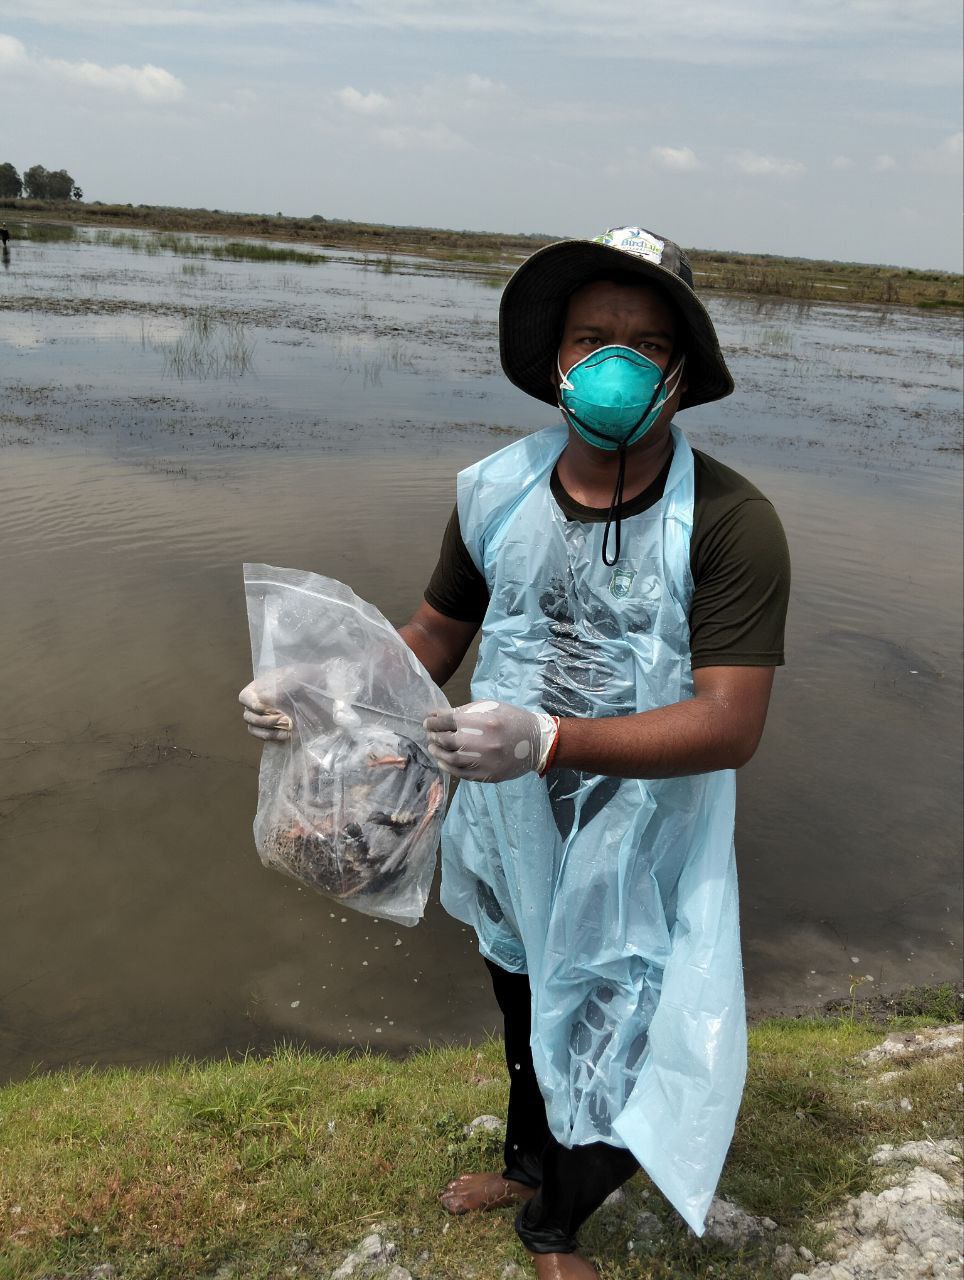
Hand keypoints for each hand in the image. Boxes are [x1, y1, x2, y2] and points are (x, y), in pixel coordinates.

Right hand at [239, 678, 292, 740]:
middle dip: (266, 721)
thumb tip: (266, 700)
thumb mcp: (289, 681)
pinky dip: (275, 737)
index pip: (244, 698)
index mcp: (254, 690)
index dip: (255, 705)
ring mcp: (258, 718)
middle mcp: (252, 705)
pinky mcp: (266, 729)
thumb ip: (278, 689)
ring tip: (288, 728)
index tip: (271, 709)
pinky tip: (288, 734)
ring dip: (270, 732)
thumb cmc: (296, 682)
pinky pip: (263, 736)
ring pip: (253, 729)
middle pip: (248, 717)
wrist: (307, 692)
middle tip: (285, 719)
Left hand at [424, 700, 557, 781]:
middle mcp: (480, 741)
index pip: (446, 721)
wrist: (536, 741)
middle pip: (446, 740)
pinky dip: (449, 767)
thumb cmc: (511, 719)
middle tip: (430, 735)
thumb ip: (464, 710)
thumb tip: (438, 715)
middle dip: (434, 736)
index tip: (427, 722)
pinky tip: (443, 762)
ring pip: (451, 759)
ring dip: (438, 753)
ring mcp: (484, 760)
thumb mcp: (490, 707)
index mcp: (480, 720)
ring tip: (433, 747)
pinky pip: (462, 773)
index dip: (433, 722)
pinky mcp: (488, 774)